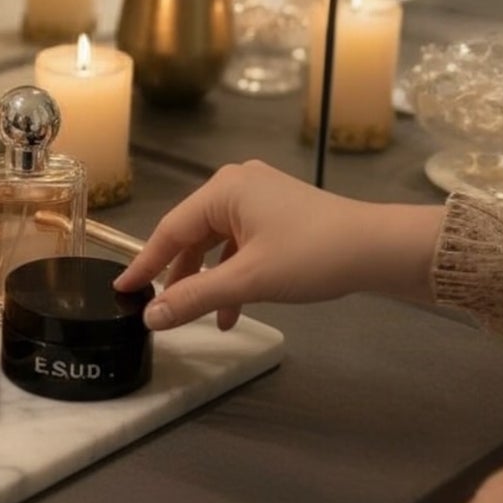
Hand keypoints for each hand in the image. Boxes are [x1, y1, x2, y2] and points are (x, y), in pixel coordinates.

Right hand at [114, 161, 441, 331]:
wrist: (379, 249)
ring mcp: (261, 198)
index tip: (122, 288)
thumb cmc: (311, 255)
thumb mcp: (248, 280)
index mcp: (223, 190)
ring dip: (210, 281)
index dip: (145, 264)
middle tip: (161, 309)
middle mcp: (237, 185)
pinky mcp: (280, 214)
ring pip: (218, 243)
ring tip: (202, 317)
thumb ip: (194, 297)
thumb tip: (150, 317)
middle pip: (192, 235)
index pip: (170, 230)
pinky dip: (234, 274)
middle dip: (180, 275)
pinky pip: (241, 244)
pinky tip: (235, 309)